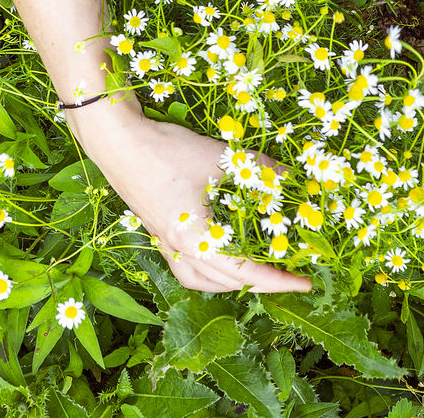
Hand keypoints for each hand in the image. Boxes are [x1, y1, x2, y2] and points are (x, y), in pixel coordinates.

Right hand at [68, 100, 311, 293]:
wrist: (118, 141)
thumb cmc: (168, 152)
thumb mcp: (221, 159)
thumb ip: (261, 171)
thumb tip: (293, 180)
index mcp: (196, 239)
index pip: (246, 272)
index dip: (279, 279)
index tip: (305, 280)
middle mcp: (179, 249)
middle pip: (226, 282)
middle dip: (261, 283)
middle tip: (288, 273)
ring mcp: (163, 242)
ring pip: (201, 281)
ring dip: (231, 282)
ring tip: (254, 273)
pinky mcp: (156, 231)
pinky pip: (185, 267)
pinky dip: (206, 272)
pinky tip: (217, 258)